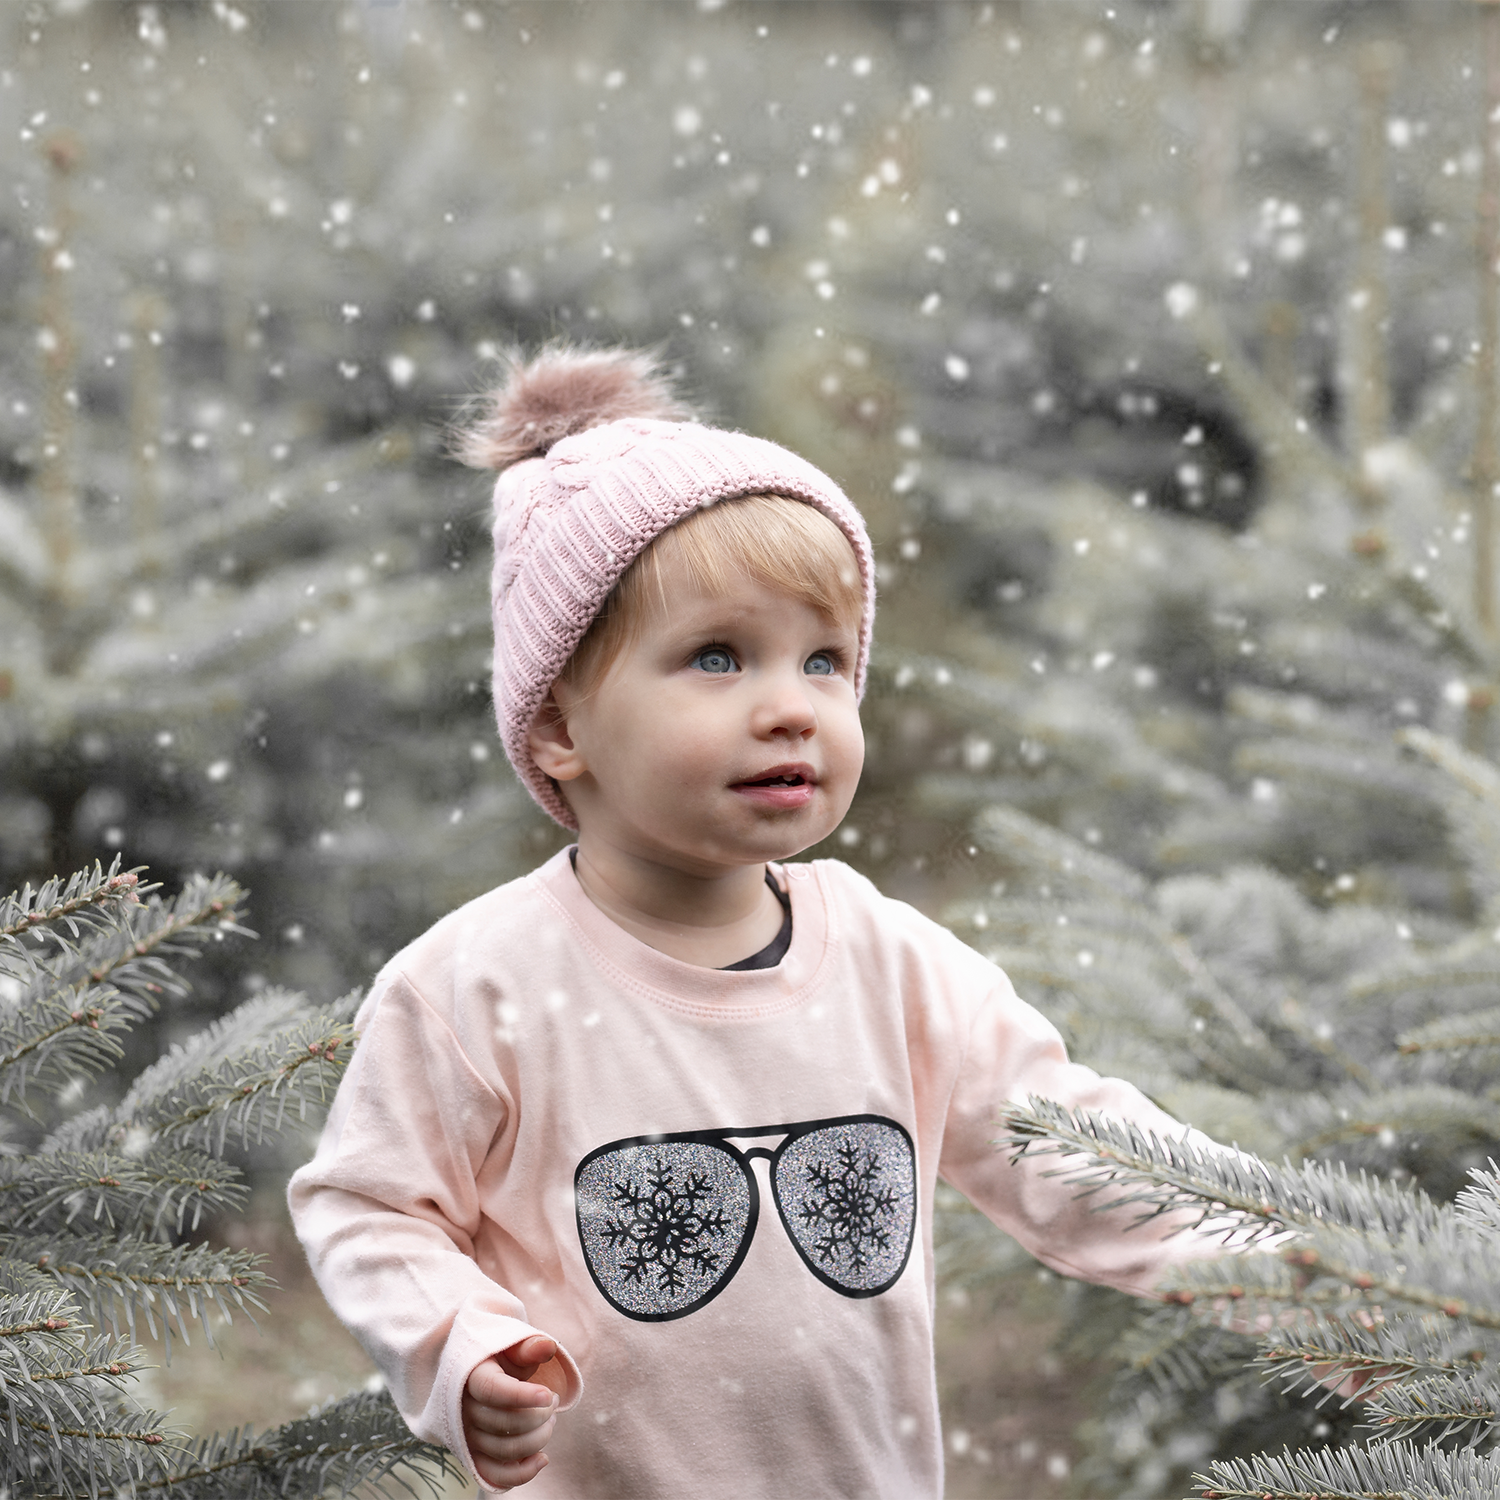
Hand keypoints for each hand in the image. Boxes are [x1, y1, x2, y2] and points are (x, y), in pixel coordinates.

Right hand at [461, 1334, 559, 1489]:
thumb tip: (548, 1347)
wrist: (479, 1376)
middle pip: (505, 1423)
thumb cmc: (501, 1360)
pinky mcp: (475, 1457)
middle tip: (553, 1402)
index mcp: (472, 1377)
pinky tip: (542, 1458)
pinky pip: (495, 1476)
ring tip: (550, 1420)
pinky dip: (522, 1474)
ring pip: (505, 1450)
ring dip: (538, 1438)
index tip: (548, 1395)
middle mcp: (464, 1410)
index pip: (493, 1390)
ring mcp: (468, 1437)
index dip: (522, 1395)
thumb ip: (529, 1347)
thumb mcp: (512, 1347)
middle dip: (540, 1415)